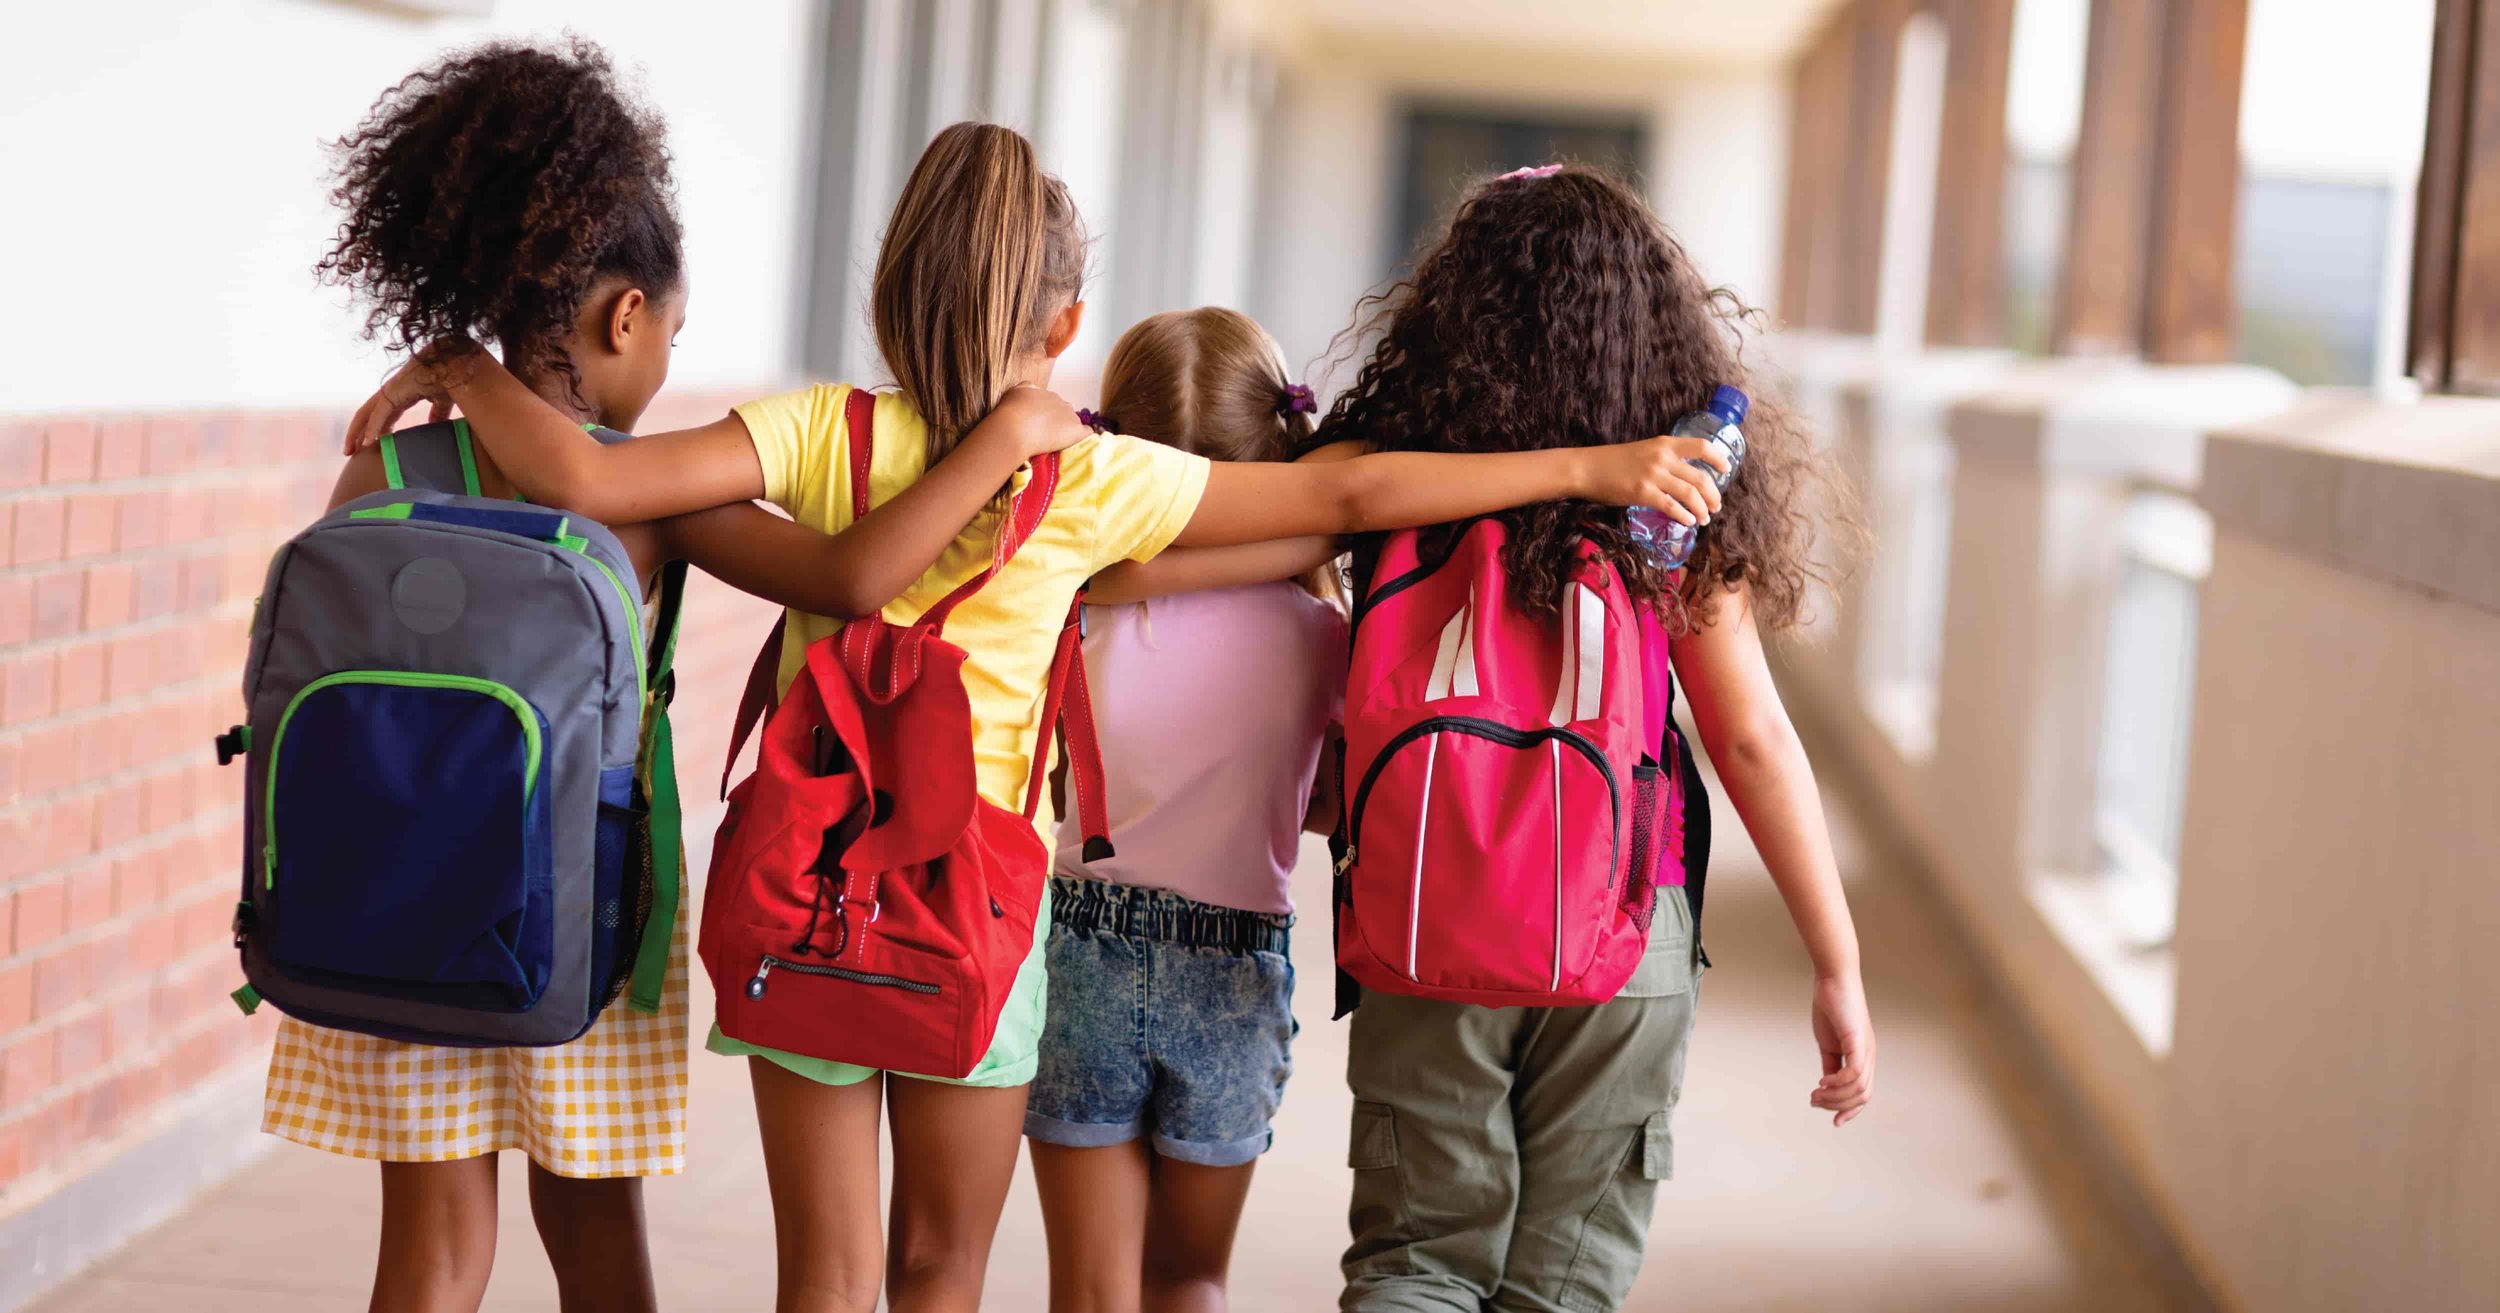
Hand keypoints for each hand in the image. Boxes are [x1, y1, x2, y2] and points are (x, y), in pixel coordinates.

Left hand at [343, 339, 478, 454]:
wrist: (452, 365)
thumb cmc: (448, 379)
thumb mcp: (441, 403)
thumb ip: (437, 414)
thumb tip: (435, 426)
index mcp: (400, 394)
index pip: (380, 415)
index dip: (374, 430)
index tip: (369, 446)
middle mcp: (390, 393)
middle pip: (366, 416)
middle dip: (356, 433)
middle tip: (350, 451)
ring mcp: (389, 391)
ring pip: (365, 415)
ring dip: (355, 433)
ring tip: (349, 451)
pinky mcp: (393, 392)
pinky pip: (378, 414)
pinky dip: (371, 429)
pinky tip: (366, 443)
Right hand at [982, 384, 1089, 458]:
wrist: (1015, 427)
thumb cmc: (1011, 411)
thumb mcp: (1015, 392)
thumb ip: (1026, 389)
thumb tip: (1032, 389)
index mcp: (1046, 394)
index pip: (1051, 404)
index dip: (1045, 416)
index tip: (1037, 426)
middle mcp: (1061, 402)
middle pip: (1064, 412)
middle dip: (1058, 422)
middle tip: (1044, 436)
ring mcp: (1070, 416)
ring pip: (1074, 422)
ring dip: (1068, 431)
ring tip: (1056, 443)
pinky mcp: (1076, 430)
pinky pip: (1087, 432)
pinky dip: (1083, 437)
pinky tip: (1076, 444)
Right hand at [1583, 435, 1728, 525]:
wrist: (1587, 468)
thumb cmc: (1614, 462)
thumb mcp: (1645, 451)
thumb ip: (1666, 460)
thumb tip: (1686, 478)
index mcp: (1665, 444)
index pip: (1702, 446)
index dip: (1718, 459)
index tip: (1726, 470)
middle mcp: (1662, 457)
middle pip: (1701, 477)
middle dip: (1713, 495)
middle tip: (1715, 507)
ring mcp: (1653, 475)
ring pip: (1690, 494)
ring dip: (1702, 509)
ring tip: (1704, 519)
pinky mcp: (1642, 493)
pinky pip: (1672, 507)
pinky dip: (1684, 516)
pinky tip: (1688, 521)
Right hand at [1810, 971, 1874, 1125]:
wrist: (1833, 979)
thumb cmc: (1831, 1006)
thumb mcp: (1828, 1042)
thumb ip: (1830, 1063)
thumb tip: (1826, 1085)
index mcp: (1863, 1057)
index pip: (1864, 1093)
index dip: (1850, 1110)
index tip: (1834, 1121)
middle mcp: (1869, 1056)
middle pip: (1862, 1096)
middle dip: (1838, 1105)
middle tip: (1815, 1101)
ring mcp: (1866, 1049)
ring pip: (1859, 1088)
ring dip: (1835, 1097)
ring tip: (1815, 1094)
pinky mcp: (1858, 1041)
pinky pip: (1854, 1072)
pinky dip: (1837, 1082)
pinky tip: (1822, 1081)